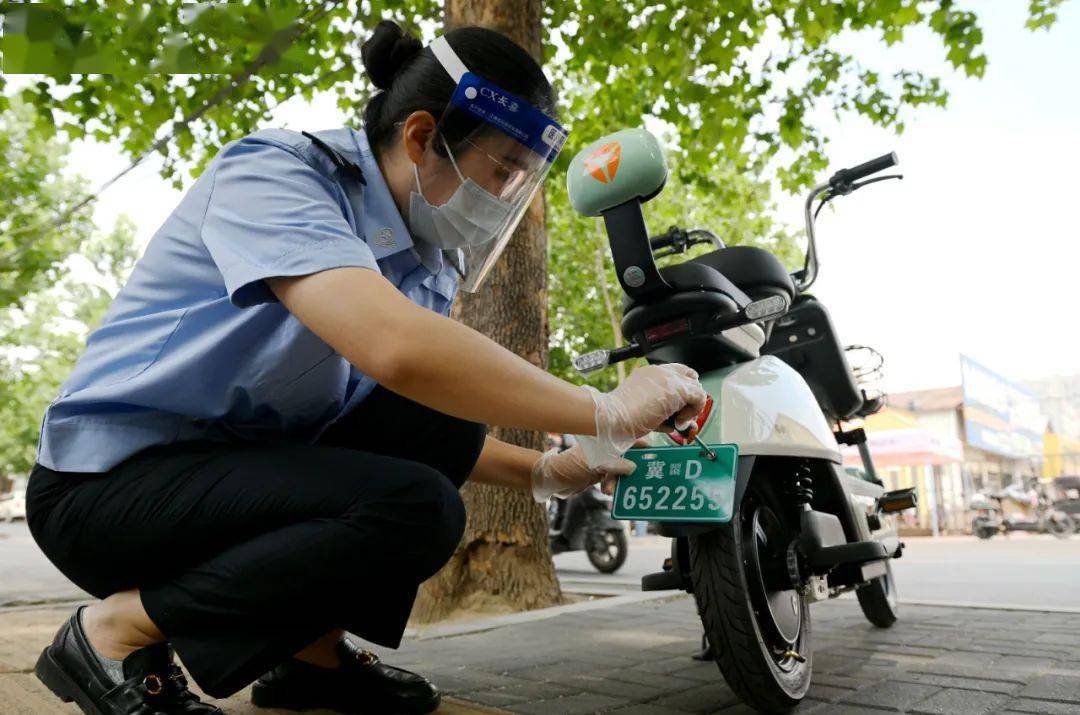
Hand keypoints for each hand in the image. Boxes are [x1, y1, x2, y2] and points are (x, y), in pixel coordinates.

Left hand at [530, 445, 634, 502]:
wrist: (552, 479)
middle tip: (642, 477)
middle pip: (628, 455)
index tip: (653, 453)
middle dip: (634, 468)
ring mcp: (603, 460)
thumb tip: (633, 467)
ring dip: (620, 480)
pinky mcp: (600, 473)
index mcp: (604, 440)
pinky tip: (608, 492)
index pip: (628, 438)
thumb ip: (614, 466)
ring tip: (612, 489)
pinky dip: (613, 486)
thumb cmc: (570, 466)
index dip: (641, 444)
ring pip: (621, 469)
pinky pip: (613, 479)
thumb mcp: (593, 465)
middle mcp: (606, 448)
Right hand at [575, 363, 706, 470]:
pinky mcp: (678, 389)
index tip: (678, 407)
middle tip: (681, 415)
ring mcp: (669, 378)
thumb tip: (676, 421)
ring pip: (696, 387)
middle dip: (689, 397)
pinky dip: (693, 411)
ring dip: (691, 406)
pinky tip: (678, 420)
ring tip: (676, 420)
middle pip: (690, 376)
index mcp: (649, 373)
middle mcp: (660, 371)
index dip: (681, 391)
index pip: (675, 373)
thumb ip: (660, 409)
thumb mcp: (642, 407)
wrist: (612, 416)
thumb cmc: (619, 417)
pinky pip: (700, 397)